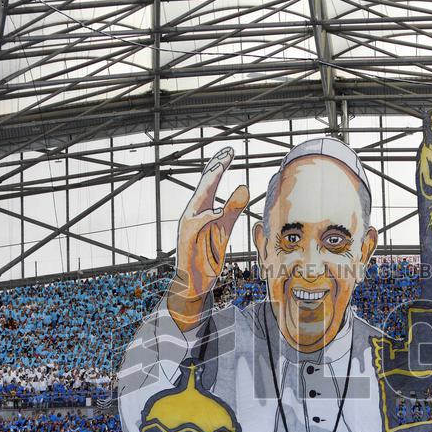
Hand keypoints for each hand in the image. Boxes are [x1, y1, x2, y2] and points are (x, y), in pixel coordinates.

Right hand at [169, 147, 249, 329]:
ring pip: (199, 202)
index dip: (219, 165)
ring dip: (210, 184)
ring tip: (222, 167)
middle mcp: (192, 213)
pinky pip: (198, 226)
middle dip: (215, 167)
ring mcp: (188, 226)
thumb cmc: (207, 254)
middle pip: (203, 186)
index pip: (210, 182)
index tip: (230, 150)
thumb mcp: (224, 228)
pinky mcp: (186, 240)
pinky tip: (218, 211)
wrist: (193, 281)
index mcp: (201, 209)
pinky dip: (208, 218)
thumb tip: (244, 186)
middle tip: (228, 151)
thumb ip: (233, 209)